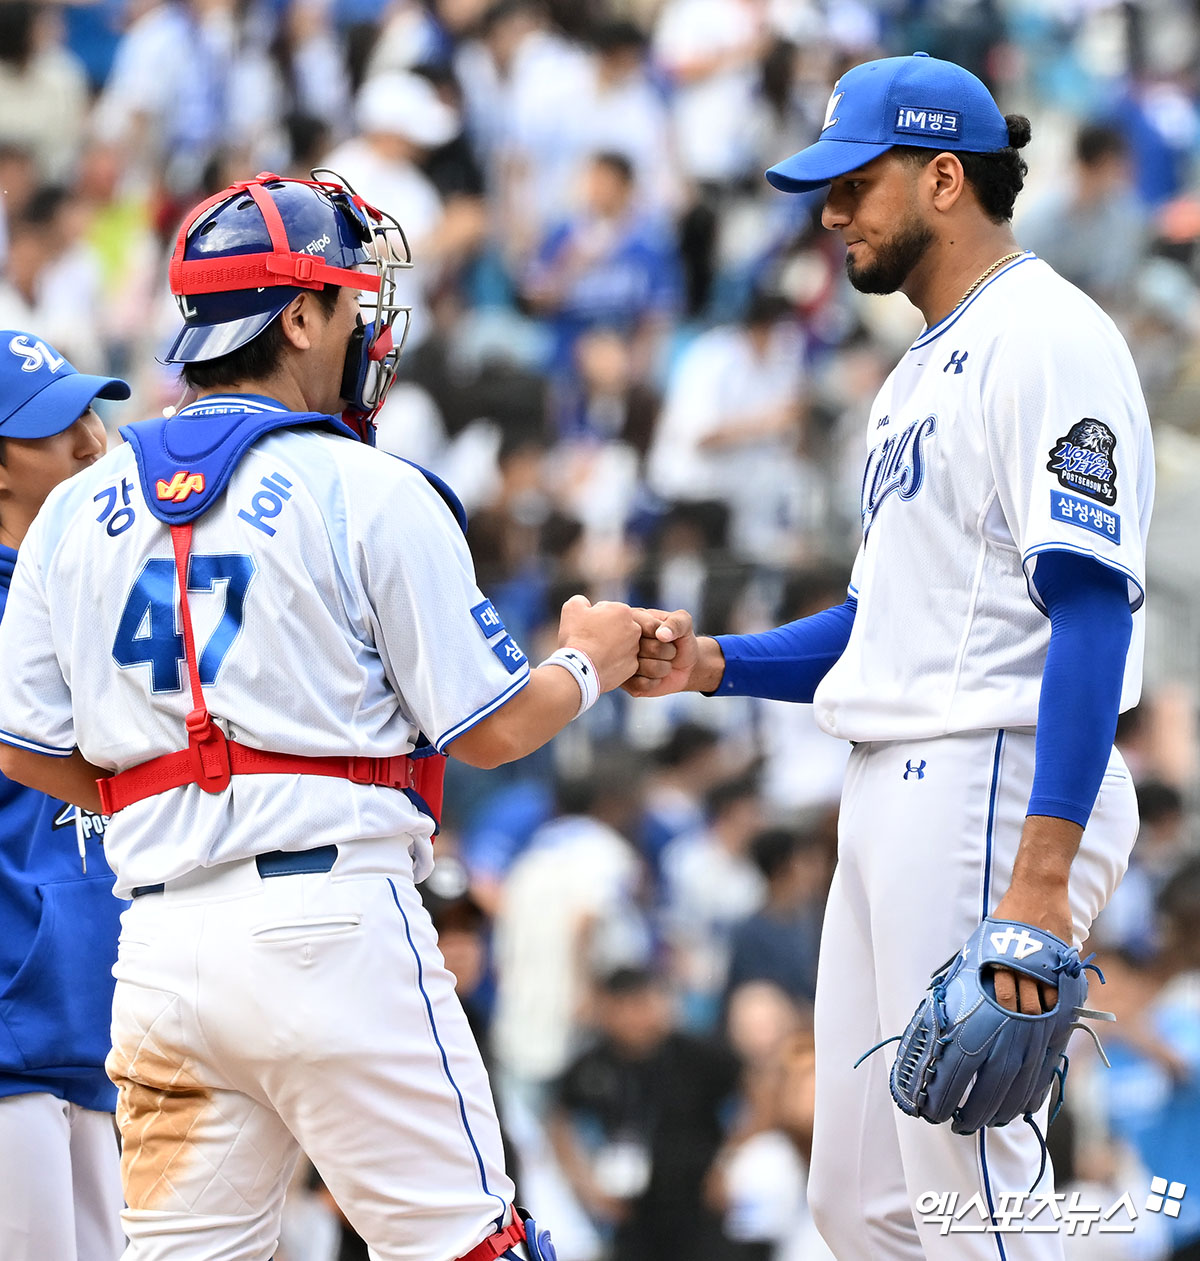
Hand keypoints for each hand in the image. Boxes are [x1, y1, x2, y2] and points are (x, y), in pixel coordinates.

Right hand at [557, 594, 640, 692]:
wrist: (580, 668)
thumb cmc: (577, 636)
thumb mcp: (572, 608)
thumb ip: (581, 601)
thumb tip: (584, 604)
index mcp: (623, 611)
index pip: (608, 611)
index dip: (595, 618)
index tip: (586, 627)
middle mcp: (634, 629)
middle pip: (619, 627)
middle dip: (607, 632)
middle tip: (590, 640)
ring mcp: (635, 649)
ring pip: (622, 645)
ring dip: (611, 647)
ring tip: (594, 654)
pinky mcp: (632, 667)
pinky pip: (622, 662)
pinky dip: (613, 663)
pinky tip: (599, 665)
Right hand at [622, 607, 706, 696]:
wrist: (686, 666)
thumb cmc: (681, 640)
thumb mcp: (684, 623)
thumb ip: (677, 622)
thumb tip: (661, 634)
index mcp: (631, 619)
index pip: (645, 627)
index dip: (662, 634)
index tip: (665, 635)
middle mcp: (621, 640)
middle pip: (644, 648)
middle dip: (665, 652)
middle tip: (667, 651)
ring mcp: (621, 662)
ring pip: (641, 668)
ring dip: (661, 668)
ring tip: (662, 662)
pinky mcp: (626, 683)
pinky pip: (640, 684)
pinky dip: (654, 682)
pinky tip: (655, 676)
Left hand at [989, 885, 1072, 1014]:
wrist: (1038, 888)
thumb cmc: (1011, 911)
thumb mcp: (992, 933)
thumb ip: (990, 956)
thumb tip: (981, 979)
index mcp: (1000, 957)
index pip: (1004, 996)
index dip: (1007, 1013)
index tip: (1007, 1023)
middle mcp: (1022, 962)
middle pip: (1027, 1005)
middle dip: (1028, 1018)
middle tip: (1028, 1027)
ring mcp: (1044, 961)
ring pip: (1047, 999)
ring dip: (1046, 1011)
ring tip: (1044, 1020)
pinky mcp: (1062, 956)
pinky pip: (1063, 985)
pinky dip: (1061, 998)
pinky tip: (1059, 1005)